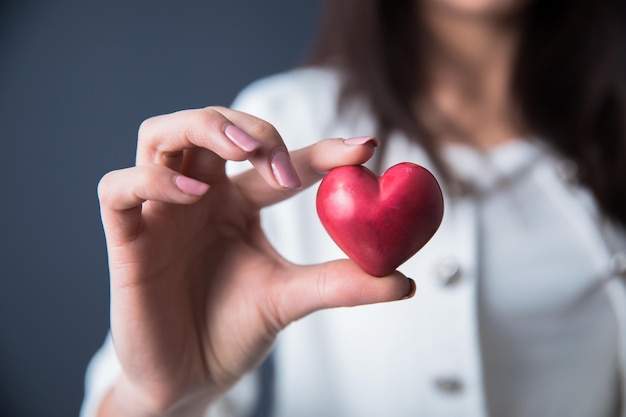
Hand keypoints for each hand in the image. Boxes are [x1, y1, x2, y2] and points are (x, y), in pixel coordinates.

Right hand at [97, 107, 413, 415]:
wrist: (190, 379)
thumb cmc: (233, 331)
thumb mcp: (292, 299)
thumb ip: (341, 282)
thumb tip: (404, 280)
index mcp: (239, 203)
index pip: (278, 160)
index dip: (320, 149)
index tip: (365, 149)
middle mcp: (200, 196)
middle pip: (211, 124)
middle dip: (249, 127)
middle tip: (282, 155)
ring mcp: (160, 212)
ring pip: (159, 135)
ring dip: (203, 128)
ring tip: (243, 153)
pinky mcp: (126, 237)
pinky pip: (118, 188)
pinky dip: (152, 180)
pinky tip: (192, 195)